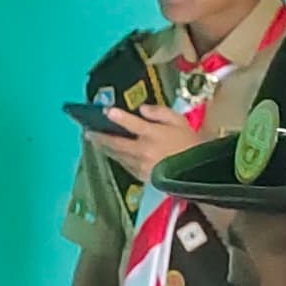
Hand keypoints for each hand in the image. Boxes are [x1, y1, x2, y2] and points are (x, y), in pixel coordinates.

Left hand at [90, 101, 204, 179]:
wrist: (197, 171)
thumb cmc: (190, 144)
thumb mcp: (180, 121)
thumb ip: (160, 112)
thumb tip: (142, 109)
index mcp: (154, 135)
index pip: (132, 124)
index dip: (118, 117)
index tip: (106, 111)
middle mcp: (144, 150)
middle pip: (117, 142)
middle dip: (100, 136)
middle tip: (88, 131)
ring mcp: (141, 165)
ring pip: (117, 155)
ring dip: (104, 147)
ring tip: (94, 140)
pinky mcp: (141, 176)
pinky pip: (124, 165)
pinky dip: (115, 157)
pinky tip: (110, 152)